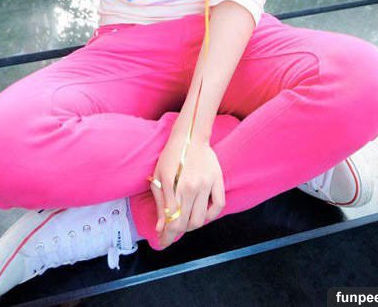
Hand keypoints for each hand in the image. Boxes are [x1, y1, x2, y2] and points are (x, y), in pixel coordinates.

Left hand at [148, 129, 224, 248]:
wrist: (190, 136)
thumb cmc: (171, 156)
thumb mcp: (158, 178)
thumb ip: (160, 204)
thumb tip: (161, 228)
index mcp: (173, 186)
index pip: (171, 221)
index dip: (167, 237)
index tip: (163, 242)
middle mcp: (190, 188)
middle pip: (185, 223)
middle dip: (176, 233)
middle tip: (170, 234)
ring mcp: (206, 184)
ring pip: (201, 219)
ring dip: (191, 225)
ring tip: (184, 220)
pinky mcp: (218, 180)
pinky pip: (219, 206)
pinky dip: (211, 215)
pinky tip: (202, 214)